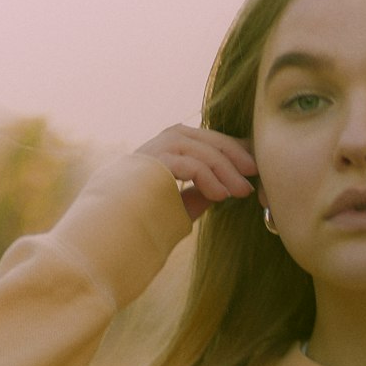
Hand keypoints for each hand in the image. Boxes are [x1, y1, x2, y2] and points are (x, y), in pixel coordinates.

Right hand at [136, 125, 257, 222]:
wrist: (110, 225)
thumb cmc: (142, 216)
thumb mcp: (179, 201)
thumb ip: (198, 191)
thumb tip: (223, 187)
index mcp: (171, 146)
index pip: (208, 140)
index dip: (233, 150)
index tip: (254, 165)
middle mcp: (164, 141)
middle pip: (208, 139)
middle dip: (235, 155)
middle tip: (255, 173)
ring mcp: (158, 148)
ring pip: (202, 150)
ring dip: (226, 171)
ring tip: (241, 191)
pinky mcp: (154, 161)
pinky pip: (190, 165)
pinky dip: (209, 179)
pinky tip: (221, 196)